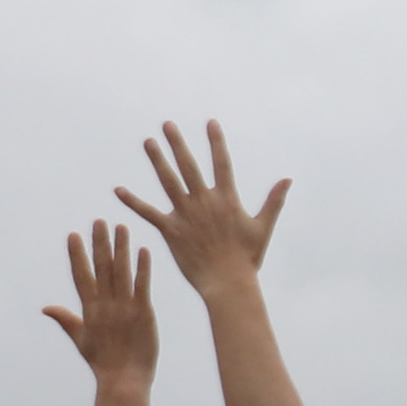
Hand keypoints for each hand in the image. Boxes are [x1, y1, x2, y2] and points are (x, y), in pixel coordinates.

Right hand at [42, 221, 159, 388]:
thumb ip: (65, 319)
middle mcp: (105, 305)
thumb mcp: (80, 339)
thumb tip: (45, 308)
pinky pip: (142, 285)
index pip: (81, 276)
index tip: (73, 235)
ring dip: (121, 248)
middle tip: (99, 221)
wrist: (123, 380)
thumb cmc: (102, 362)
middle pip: (101, 268)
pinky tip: (144, 250)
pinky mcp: (143, 313)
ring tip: (121, 227)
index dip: (77, 255)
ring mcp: (124, 307)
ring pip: (121, 272)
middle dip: (99, 243)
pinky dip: (142, 268)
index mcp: (89, 310)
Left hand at [115, 120, 288, 294]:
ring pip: (168, 182)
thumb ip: (273, 201)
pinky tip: (118, 190)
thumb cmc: (247, 258)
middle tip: (166, 125)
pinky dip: (133, 202)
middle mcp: (205, 202)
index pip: (221, 163)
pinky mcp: (171, 231)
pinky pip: (149, 213)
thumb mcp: (263, 227)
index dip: (215, 142)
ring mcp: (186, 215)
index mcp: (227, 199)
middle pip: (188, 166)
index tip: (209, 122)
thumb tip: (287, 179)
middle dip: (177, 144)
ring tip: (148, 142)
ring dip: (157, 161)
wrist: (228, 283)